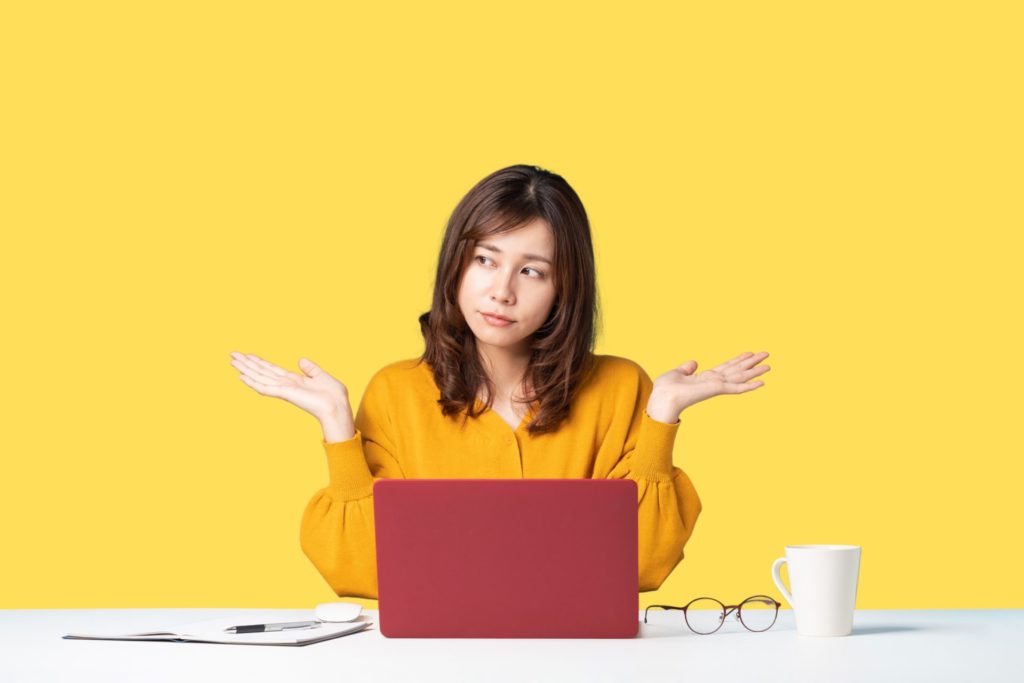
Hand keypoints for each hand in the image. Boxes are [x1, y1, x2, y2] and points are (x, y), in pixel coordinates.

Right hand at [230, 352, 352, 424]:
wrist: (337, 405)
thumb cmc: (333, 394)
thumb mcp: (321, 376)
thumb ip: (310, 368)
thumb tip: (300, 359)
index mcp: (294, 380)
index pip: (272, 369)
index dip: (259, 362)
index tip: (247, 355)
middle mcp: (285, 384)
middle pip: (261, 372)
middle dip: (247, 363)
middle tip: (232, 355)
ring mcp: (283, 389)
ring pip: (259, 377)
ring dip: (246, 369)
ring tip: (232, 361)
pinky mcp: (284, 394)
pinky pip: (265, 388)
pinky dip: (253, 382)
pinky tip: (242, 377)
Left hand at [647, 351, 770, 421]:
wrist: (663, 397)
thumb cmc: (666, 388)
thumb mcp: (677, 373)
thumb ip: (687, 368)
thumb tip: (694, 362)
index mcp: (706, 377)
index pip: (726, 367)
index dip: (738, 359)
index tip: (749, 353)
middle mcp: (714, 381)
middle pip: (737, 369)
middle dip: (752, 362)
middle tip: (766, 354)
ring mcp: (717, 386)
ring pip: (741, 376)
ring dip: (755, 371)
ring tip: (769, 366)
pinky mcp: (717, 389)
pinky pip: (736, 387)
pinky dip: (749, 385)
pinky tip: (762, 382)